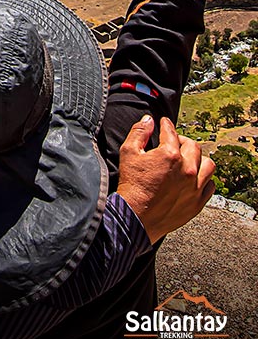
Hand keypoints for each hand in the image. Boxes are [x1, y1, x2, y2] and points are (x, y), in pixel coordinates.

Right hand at [116, 115, 214, 243]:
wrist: (136, 217)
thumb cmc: (132, 186)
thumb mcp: (129, 153)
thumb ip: (139, 133)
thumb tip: (148, 121)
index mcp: (170, 155)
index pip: (171, 132)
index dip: (166, 124)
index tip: (164, 123)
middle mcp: (187, 169)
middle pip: (193, 146)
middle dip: (182, 140)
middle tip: (174, 142)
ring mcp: (195, 187)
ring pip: (208, 165)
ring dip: (198, 159)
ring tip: (189, 159)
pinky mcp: (197, 202)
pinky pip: (210, 186)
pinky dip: (204, 179)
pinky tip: (194, 178)